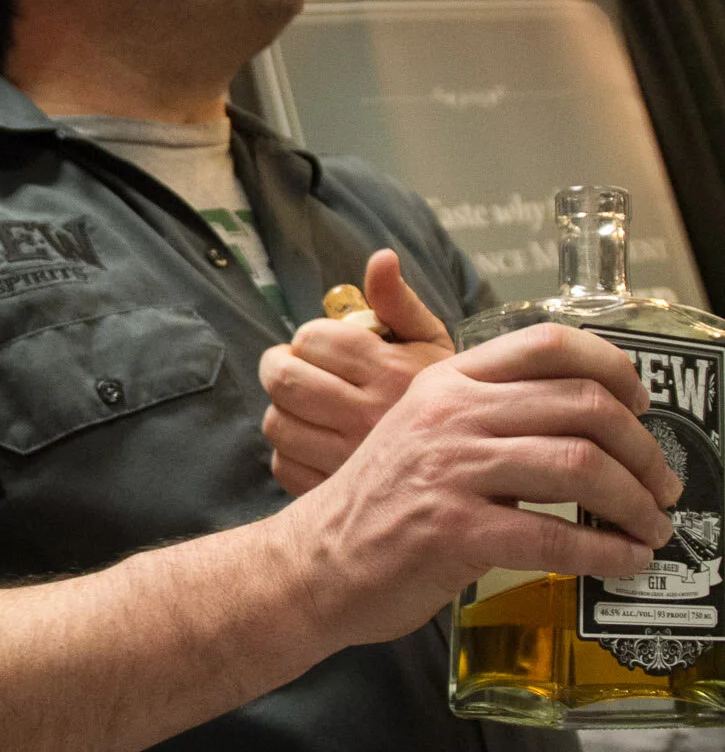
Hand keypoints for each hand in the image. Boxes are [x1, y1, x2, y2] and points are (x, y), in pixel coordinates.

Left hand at [258, 250, 451, 493]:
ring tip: (307, 404)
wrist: (476, 471)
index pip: (313, 339)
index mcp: (390, 371)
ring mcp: (347, 460)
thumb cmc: (449, 400)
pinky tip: (314, 441)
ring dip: (283, 408)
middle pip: (283, 380)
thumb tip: (380, 258)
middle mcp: (366, 416)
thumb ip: (400, 302)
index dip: (309, 337)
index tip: (321, 344)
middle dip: (280, 365)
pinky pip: (283, 464)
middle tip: (295, 366)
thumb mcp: (434, 343)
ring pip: (276, 423)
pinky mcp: (334, 493)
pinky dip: (289, 451)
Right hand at [276, 320, 682, 650]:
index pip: (549, 344)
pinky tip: (622, 562)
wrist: (315, 562)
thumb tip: (580, 419)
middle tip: (662, 483)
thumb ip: (486, 410)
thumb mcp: (421, 427)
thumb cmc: (379, 502)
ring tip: (652, 526)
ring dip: (635, 501)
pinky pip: (554, 537)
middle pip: (581, 404)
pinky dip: (605, 553)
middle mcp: (452, 414)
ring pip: (578, 465)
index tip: (639, 405)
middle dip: (643, 450)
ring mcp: (451, 470)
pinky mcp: (454, 532)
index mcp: (448, 380)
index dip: (613, 368)